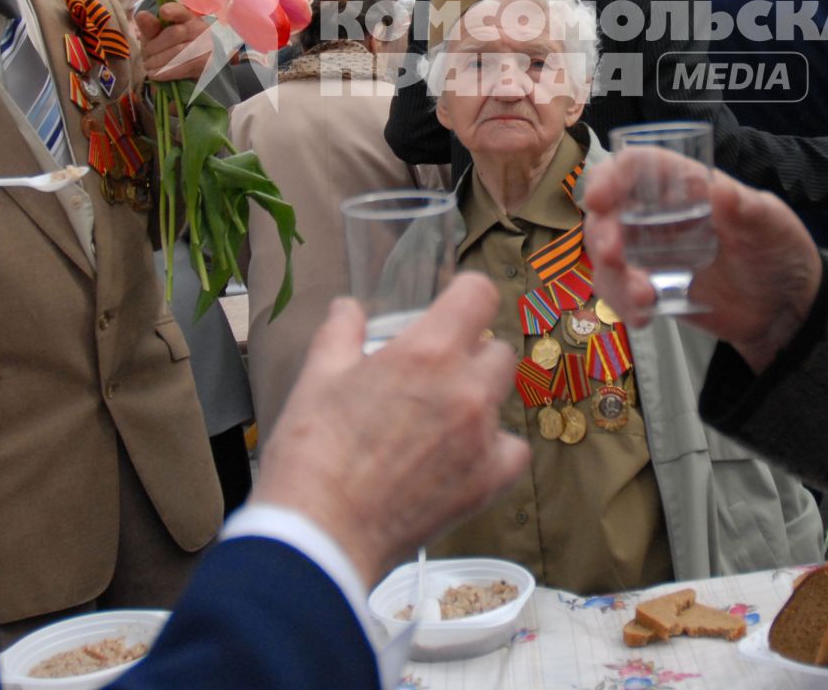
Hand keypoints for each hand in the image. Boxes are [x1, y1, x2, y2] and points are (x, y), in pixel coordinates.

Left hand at [137, 1, 213, 80]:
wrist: (190, 66)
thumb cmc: (170, 46)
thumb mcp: (158, 35)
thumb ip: (150, 26)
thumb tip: (141, 15)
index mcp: (188, 17)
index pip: (182, 11)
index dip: (173, 11)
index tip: (163, 11)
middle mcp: (200, 29)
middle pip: (175, 33)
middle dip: (155, 46)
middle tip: (145, 54)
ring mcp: (205, 46)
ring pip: (178, 52)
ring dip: (157, 61)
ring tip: (148, 65)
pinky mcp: (204, 64)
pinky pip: (181, 68)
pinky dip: (164, 72)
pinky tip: (154, 73)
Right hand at [254, 274, 527, 585]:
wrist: (321, 533)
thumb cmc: (313, 453)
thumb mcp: (318, 376)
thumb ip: (341, 332)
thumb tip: (348, 308)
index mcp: (427, 351)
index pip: (479, 294)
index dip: (466, 295)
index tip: (455, 307)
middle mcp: (466, 388)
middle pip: (498, 349)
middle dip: (471, 354)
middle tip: (436, 374)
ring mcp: (482, 437)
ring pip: (504, 397)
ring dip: (481, 399)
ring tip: (442, 419)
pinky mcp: (487, 481)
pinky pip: (514, 450)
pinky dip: (496, 449)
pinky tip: (465, 455)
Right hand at [582, 151, 822, 374]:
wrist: (785, 310)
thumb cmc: (780, 251)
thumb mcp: (773, 224)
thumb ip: (749, 209)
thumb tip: (721, 189)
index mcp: (685, 186)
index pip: (635, 167)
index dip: (609, 176)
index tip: (599, 200)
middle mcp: (660, 215)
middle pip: (608, 213)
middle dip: (602, 235)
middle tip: (614, 259)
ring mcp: (652, 253)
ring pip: (606, 257)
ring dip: (612, 278)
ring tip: (645, 300)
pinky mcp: (652, 287)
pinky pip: (619, 292)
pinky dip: (622, 304)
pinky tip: (645, 317)